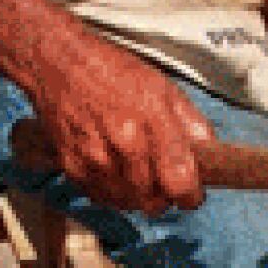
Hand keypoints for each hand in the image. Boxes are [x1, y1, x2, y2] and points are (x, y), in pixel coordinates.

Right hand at [17, 34, 213, 215]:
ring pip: (128, 203)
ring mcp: (95, 158)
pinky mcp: (71, 167)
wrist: (57, 63)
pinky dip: (113, 190)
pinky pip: (102, 197)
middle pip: (154, 201)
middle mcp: (124, 142)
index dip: (191, 196)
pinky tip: (114, 167)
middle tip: (163, 178)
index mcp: (152, 118)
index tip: (192, 194)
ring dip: (138, 195)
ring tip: (137, 169)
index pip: (180, 181)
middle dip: (164, 196)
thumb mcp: (162, 85)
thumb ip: (191, 121)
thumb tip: (210, 152)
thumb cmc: (113, 71)